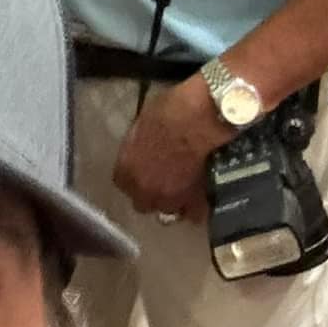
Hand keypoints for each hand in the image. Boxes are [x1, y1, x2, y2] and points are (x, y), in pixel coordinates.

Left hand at [111, 77, 229, 220]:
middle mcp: (142, 190)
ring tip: (186, 190)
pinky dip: (199, 208)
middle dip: (152, 194)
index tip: (144, 171)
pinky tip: (204, 197)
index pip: (124, 183)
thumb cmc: (167, 112)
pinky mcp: (194, 203)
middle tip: (164, 181)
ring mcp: (168, 200)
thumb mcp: (142, 125)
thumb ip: (137, 146)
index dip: (136, 177)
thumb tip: (141, 147)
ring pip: (168, 210)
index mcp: (125, 170)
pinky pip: (195, 214)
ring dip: (174, 202)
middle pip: (143, 202)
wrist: (197, 121)